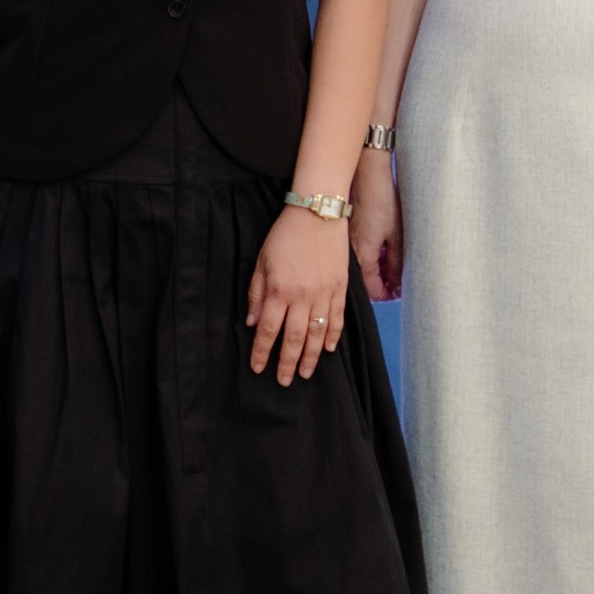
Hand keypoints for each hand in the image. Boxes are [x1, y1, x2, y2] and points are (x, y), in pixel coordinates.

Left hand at [248, 204, 352, 384]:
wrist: (318, 213)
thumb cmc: (285, 235)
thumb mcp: (262, 261)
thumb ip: (256, 293)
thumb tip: (253, 323)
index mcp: (279, 290)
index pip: (269, 330)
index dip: (262, 352)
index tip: (258, 368)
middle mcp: (302, 297)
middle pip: (294, 339)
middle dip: (287, 363)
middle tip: (283, 381)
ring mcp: (324, 294)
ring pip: (317, 334)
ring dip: (311, 357)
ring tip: (305, 373)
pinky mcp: (340, 288)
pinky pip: (337, 319)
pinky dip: (333, 336)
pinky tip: (329, 349)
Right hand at [352, 145, 403, 303]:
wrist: (367, 175)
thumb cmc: (382, 201)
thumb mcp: (397, 235)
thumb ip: (397, 262)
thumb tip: (398, 283)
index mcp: (364, 256)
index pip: (372, 289)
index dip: (386, 295)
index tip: (399, 293)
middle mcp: (352, 253)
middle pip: (367, 279)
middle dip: (384, 283)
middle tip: (400, 279)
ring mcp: (350, 242)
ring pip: (365, 266)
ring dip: (380, 269)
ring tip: (396, 263)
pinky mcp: (351, 233)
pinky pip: (361, 253)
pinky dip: (373, 257)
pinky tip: (386, 249)